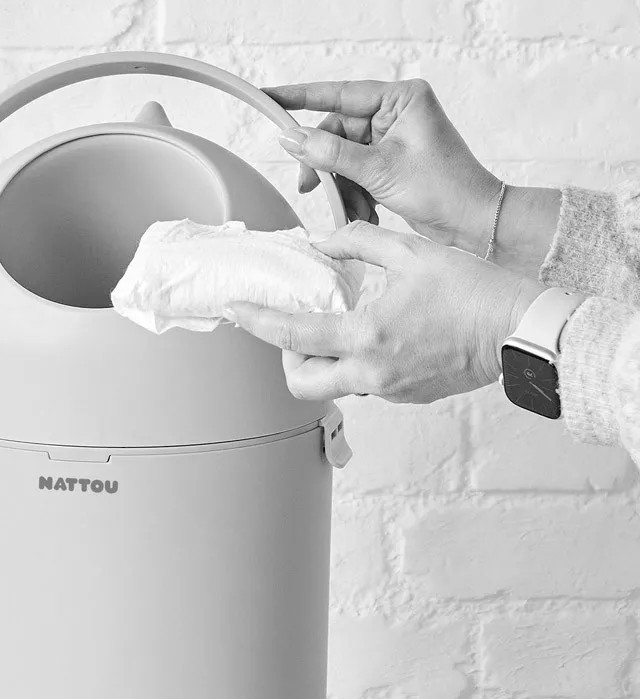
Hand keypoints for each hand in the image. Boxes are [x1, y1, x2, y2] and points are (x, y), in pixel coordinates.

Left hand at [223, 222, 544, 403]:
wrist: (520, 331)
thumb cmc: (474, 291)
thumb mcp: (412, 251)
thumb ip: (359, 242)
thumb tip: (323, 243)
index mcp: (367, 335)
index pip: (291, 336)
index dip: (255, 322)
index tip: (236, 311)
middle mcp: (371, 373)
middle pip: (299, 383)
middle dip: (287, 359)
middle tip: (297, 329)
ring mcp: (389, 391)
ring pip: (332, 386)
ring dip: (323, 362)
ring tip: (339, 328)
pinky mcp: (406, 397)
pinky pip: (364, 385)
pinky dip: (356, 364)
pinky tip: (376, 338)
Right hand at [263, 79, 502, 253]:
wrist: (473, 222)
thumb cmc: (443, 188)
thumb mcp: (380, 170)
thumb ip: (332, 154)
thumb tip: (292, 138)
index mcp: (401, 99)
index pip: (340, 94)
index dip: (301, 97)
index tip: (270, 98)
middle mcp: (396, 114)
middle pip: (337, 131)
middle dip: (323, 163)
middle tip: (309, 186)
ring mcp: (393, 139)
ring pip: (343, 157)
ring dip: (339, 185)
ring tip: (344, 209)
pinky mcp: (390, 163)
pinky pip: (355, 173)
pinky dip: (352, 193)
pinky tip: (359, 212)